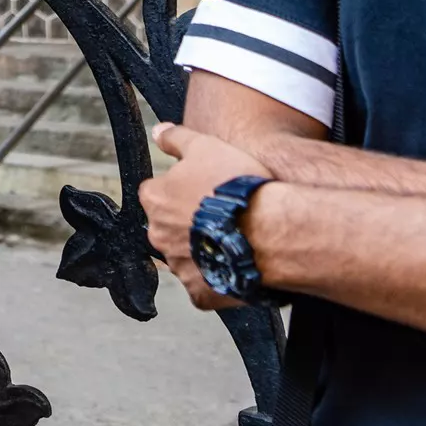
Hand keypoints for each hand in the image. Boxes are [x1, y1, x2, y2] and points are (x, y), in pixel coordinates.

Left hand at [140, 122, 265, 309]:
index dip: (183, 190)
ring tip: (236, 240)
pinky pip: (205, 286)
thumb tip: (158, 132)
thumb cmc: (237, 187)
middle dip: (190, 223)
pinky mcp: (200, 293)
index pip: (157, 193)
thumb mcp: (206, 146)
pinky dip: (219, 279)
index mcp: (155, 200)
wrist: (270, 230)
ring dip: (205, 250)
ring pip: (188, 257)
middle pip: (170, 227)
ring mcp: (179, 267)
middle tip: (223, 216)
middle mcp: (158, 235)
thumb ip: (177, 139)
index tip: (205, 191)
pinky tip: (238, 265)